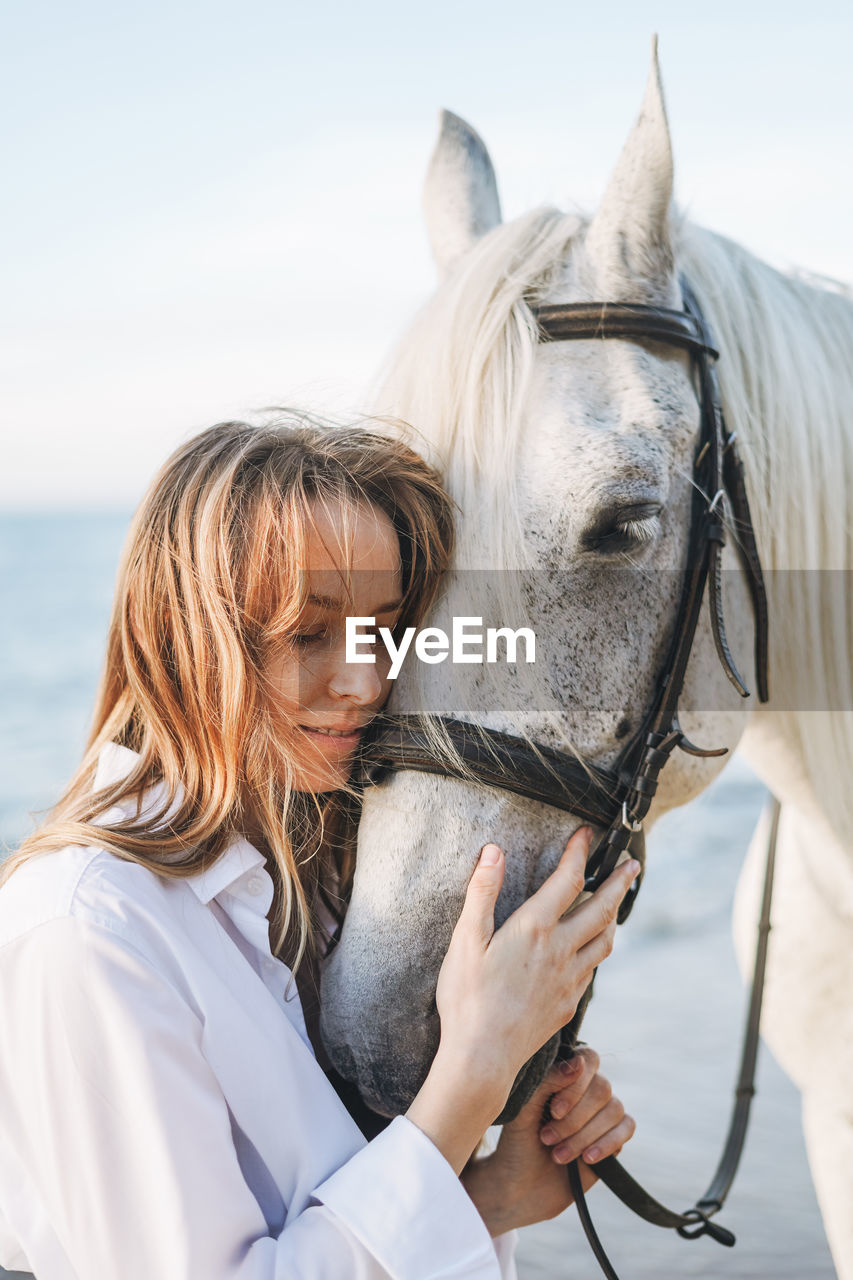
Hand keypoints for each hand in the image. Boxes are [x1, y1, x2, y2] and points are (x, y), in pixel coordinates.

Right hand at [434, 828, 638, 1105]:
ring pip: (604, 941)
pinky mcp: (568, 1004)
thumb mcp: (465, 940)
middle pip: (602, 909)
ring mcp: (568, 979)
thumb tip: (494, 851)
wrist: (483, 1057)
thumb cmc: (467, 997)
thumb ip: (482, 892)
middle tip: (633, 865)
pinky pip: (592, 970)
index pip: (568, 879)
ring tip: (616, 904)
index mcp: (534, 928)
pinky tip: (590, 951)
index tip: (587, 833)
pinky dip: (597, 950)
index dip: (579, 852)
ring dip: (614, 917)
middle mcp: (560, 950)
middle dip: (619, 883)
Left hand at [462, 1047, 635, 1234]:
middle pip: (602, 1088)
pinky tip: (586, 1158)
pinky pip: (627, 1128)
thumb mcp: (525, 1109)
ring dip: (584, 1135)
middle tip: (547, 1138)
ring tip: (558, 1155)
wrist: (521, 1186)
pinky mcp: (614, 1138)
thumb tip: (579, 1063)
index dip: (576, 1085)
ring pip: (614, 1109)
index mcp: (565, 1075)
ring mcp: (602, 1113)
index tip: (554, 1111)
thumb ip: (549, 1081)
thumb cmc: (518, 1142)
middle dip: (575, 1118)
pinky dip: (607, 1143)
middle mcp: (588, 1090)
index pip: (588, 1059)